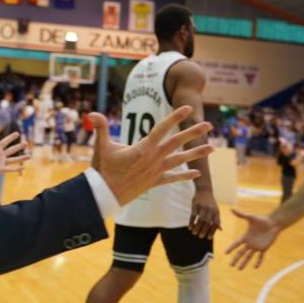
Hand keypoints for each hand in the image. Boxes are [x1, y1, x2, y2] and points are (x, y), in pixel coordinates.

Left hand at [0, 130, 28, 179]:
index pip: (5, 142)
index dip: (10, 138)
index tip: (17, 133)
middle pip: (12, 150)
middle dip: (19, 146)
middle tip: (26, 142)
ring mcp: (1, 163)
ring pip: (14, 159)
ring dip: (21, 157)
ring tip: (30, 155)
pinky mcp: (0, 170)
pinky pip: (10, 169)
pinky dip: (17, 169)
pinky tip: (24, 168)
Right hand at [90, 106, 213, 205]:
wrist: (105, 194)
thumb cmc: (103, 169)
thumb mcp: (101, 146)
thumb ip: (100, 128)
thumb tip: (91, 113)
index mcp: (143, 148)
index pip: (162, 129)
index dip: (175, 117)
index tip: (187, 109)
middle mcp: (153, 159)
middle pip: (177, 143)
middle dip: (193, 132)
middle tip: (209, 125)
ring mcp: (155, 171)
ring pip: (180, 161)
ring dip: (196, 154)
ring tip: (212, 148)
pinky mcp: (154, 182)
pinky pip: (172, 178)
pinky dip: (184, 176)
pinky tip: (196, 174)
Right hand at [189, 190, 220, 239]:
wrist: (204, 190)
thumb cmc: (210, 202)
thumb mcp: (216, 210)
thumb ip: (217, 219)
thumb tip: (220, 229)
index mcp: (216, 212)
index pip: (215, 224)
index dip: (212, 232)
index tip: (208, 238)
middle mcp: (210, 210)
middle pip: (207, 223)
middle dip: (204, 231)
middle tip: (200, 237)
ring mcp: (202, 207)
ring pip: (199, 220)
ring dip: (196, 228)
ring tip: (194, 233)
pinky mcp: (195, 205)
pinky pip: (193, 216)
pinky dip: (191, 222)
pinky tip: (190, 227)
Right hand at [225, 209, 280, 269]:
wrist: (272, 224)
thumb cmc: (261, 220)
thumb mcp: (251, 217)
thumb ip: (241, 214)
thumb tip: (231, 209)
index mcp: (246, 237)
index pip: (236, 244)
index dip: (231, 248)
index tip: (225, 253)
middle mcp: (250, 243)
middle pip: (241, 253)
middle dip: (236, 259)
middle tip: (231, 265)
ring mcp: (256, 246)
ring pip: (249, 257)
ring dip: (244, 263)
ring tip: (239, 269)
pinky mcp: (264, 248)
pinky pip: (260, 257)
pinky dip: (258, 262)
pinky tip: (255, 267)